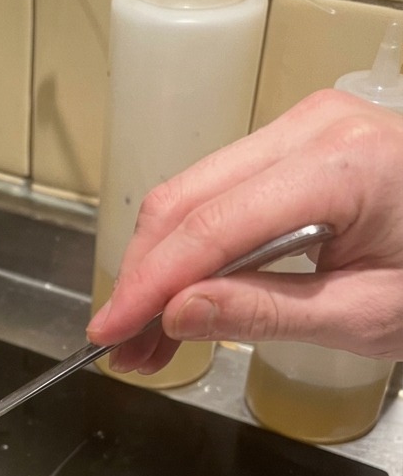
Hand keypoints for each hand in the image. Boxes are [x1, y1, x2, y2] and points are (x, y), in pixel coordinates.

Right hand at [87, 89, 402, 374]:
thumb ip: (264, 312)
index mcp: (341, 166)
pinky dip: (192, 251)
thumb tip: (176, 314)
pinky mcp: (298, 145)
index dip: (148, 287)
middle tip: (124, 348)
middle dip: (144, 280)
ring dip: (161, 269)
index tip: (109, 335)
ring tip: (149, 340)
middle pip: (187, 200)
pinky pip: (222, 193)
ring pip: (194, 195)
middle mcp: (313, 128)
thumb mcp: (366, 314)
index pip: (212, 229)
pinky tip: (181, 300)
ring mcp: (303, 129)